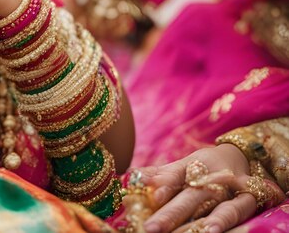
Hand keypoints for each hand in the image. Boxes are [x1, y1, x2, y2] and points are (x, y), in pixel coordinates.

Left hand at [132, 144, 284, 231]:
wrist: (240, 155)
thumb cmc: (205, 164)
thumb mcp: (184, 165)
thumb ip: (162, 174)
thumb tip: (132, 176)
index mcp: (192, 167)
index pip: (175, 176)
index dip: (163, 185)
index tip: (150, 195)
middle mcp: (210, 177)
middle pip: (189, 197)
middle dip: (171, 214)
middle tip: (151, 227)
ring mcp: (230, 188)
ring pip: (215, 206)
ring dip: (203, 220)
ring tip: (193, 232)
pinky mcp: (248, 198)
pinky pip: (239, 210)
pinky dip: (228, 219)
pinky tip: (215, 230)